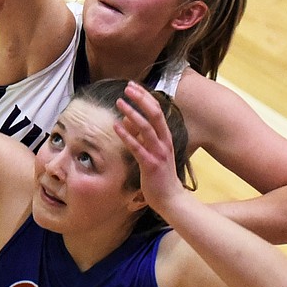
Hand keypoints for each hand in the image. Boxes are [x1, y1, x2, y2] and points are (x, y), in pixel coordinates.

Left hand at [113, 83, 186, 213]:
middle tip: (128, 87)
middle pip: (155, 114)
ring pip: (147, 128)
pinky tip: (116, 126)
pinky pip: (137, 147)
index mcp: (166, 138)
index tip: (133, 86)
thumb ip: (141, 136)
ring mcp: (158, 153)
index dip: (146, 97)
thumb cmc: (160, 176)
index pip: (157, 111)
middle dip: (141, 99)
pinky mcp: (150, 164)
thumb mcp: (152, 152)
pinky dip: (126, 135)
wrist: (171, 199)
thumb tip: (127, 120)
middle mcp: (164, 142)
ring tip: (120, 102)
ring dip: (132, 113)